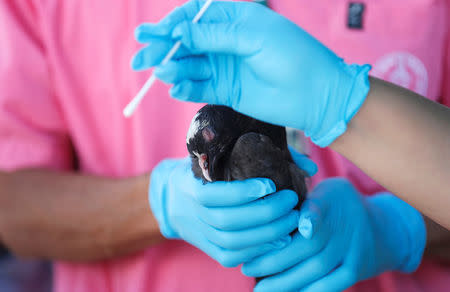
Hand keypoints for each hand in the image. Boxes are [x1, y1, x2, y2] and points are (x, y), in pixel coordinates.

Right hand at [131, 0, 370, 146]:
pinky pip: (199, 87)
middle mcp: (225, 41)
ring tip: (163, 72)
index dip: (171, 25)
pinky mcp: (226, 90)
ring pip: (189, 66)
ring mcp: (224, 67)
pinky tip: (175, 88)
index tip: (152, 35)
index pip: (193, 17)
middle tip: (139, 59)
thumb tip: (178, 31)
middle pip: (185, 42)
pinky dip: (185, 87)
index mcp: (233, 18)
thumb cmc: (291, 55)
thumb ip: (213, 35)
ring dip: (173, 68)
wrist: (315, 93)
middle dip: (162, 49)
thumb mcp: (251, 36)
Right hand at [149, 157, 301, 266]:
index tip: (271, 184)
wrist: (175, 200)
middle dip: (265, 213)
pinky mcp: (209, 250)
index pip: (215, 195)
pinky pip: (231, 256)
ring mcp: (200, 234)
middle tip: (291, 201)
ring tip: (291, 220)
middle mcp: (193, 213)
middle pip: (228, 220)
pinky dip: (256, 250)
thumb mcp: (220, 158)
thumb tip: (309, 166)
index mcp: (192, 187)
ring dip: (266, 233)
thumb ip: (263, 154)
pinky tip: (278, 240)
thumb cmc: (208, 173)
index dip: (243, 192)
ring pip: (232, 241)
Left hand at [242, 178, 425, 291]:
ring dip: (287, 281)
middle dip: (274, 260)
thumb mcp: (328, 190)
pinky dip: (312, 291)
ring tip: (261, 288)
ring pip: (317, 270)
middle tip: (247, 268)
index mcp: (330, 201)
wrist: (382, 228)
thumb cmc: (339, 205)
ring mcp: (351, 250)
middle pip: (308, 247)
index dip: (309, 218)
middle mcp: (341, 226)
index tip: (296, 227)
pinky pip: (333, 284)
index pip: (318, 209)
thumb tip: (273, 195)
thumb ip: (305, 196)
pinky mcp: (355, 269)